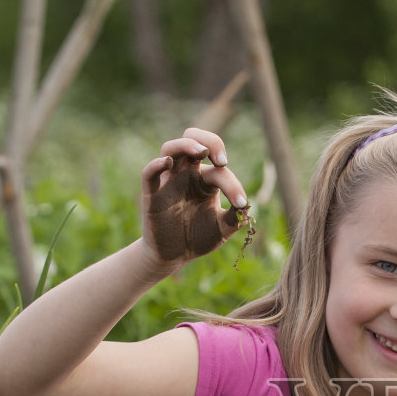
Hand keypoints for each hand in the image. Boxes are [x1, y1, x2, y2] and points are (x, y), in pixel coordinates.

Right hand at [139, 128, 250, 271]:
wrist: (174, 256)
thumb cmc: (198, 237)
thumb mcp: (222, 228)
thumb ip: (235, 217)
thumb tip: (247, 206)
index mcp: (205, 179)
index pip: (219, 170)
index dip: (233, 184)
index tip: (241, 203)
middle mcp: (187, 174)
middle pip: (193, 139)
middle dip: (210, 141)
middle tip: (222, 160)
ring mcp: (168, 181)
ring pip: (171, 148)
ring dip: (187, 145)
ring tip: (202, 151)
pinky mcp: (152, 194)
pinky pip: (149, 173)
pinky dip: (156, 164)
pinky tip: (167, 163)